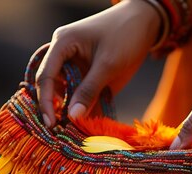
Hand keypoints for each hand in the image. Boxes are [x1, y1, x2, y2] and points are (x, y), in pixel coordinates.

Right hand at [36, 0, 160, 126]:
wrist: (147, 23)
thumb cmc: (125, 35)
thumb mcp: (108, 64)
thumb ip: (89, 90)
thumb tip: (72, 116)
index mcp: (62, 44)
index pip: (45, 76)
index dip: (45, 101)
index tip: (51, 124)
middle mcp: (64, 55)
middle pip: (51, 86)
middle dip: (56, 108)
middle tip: (60, 132)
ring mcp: (76, 65)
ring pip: (66, 92)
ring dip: (71, 110)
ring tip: (76, 130)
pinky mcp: (88, 74)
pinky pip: (82, 94)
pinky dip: (85, 108)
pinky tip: (89, 124)